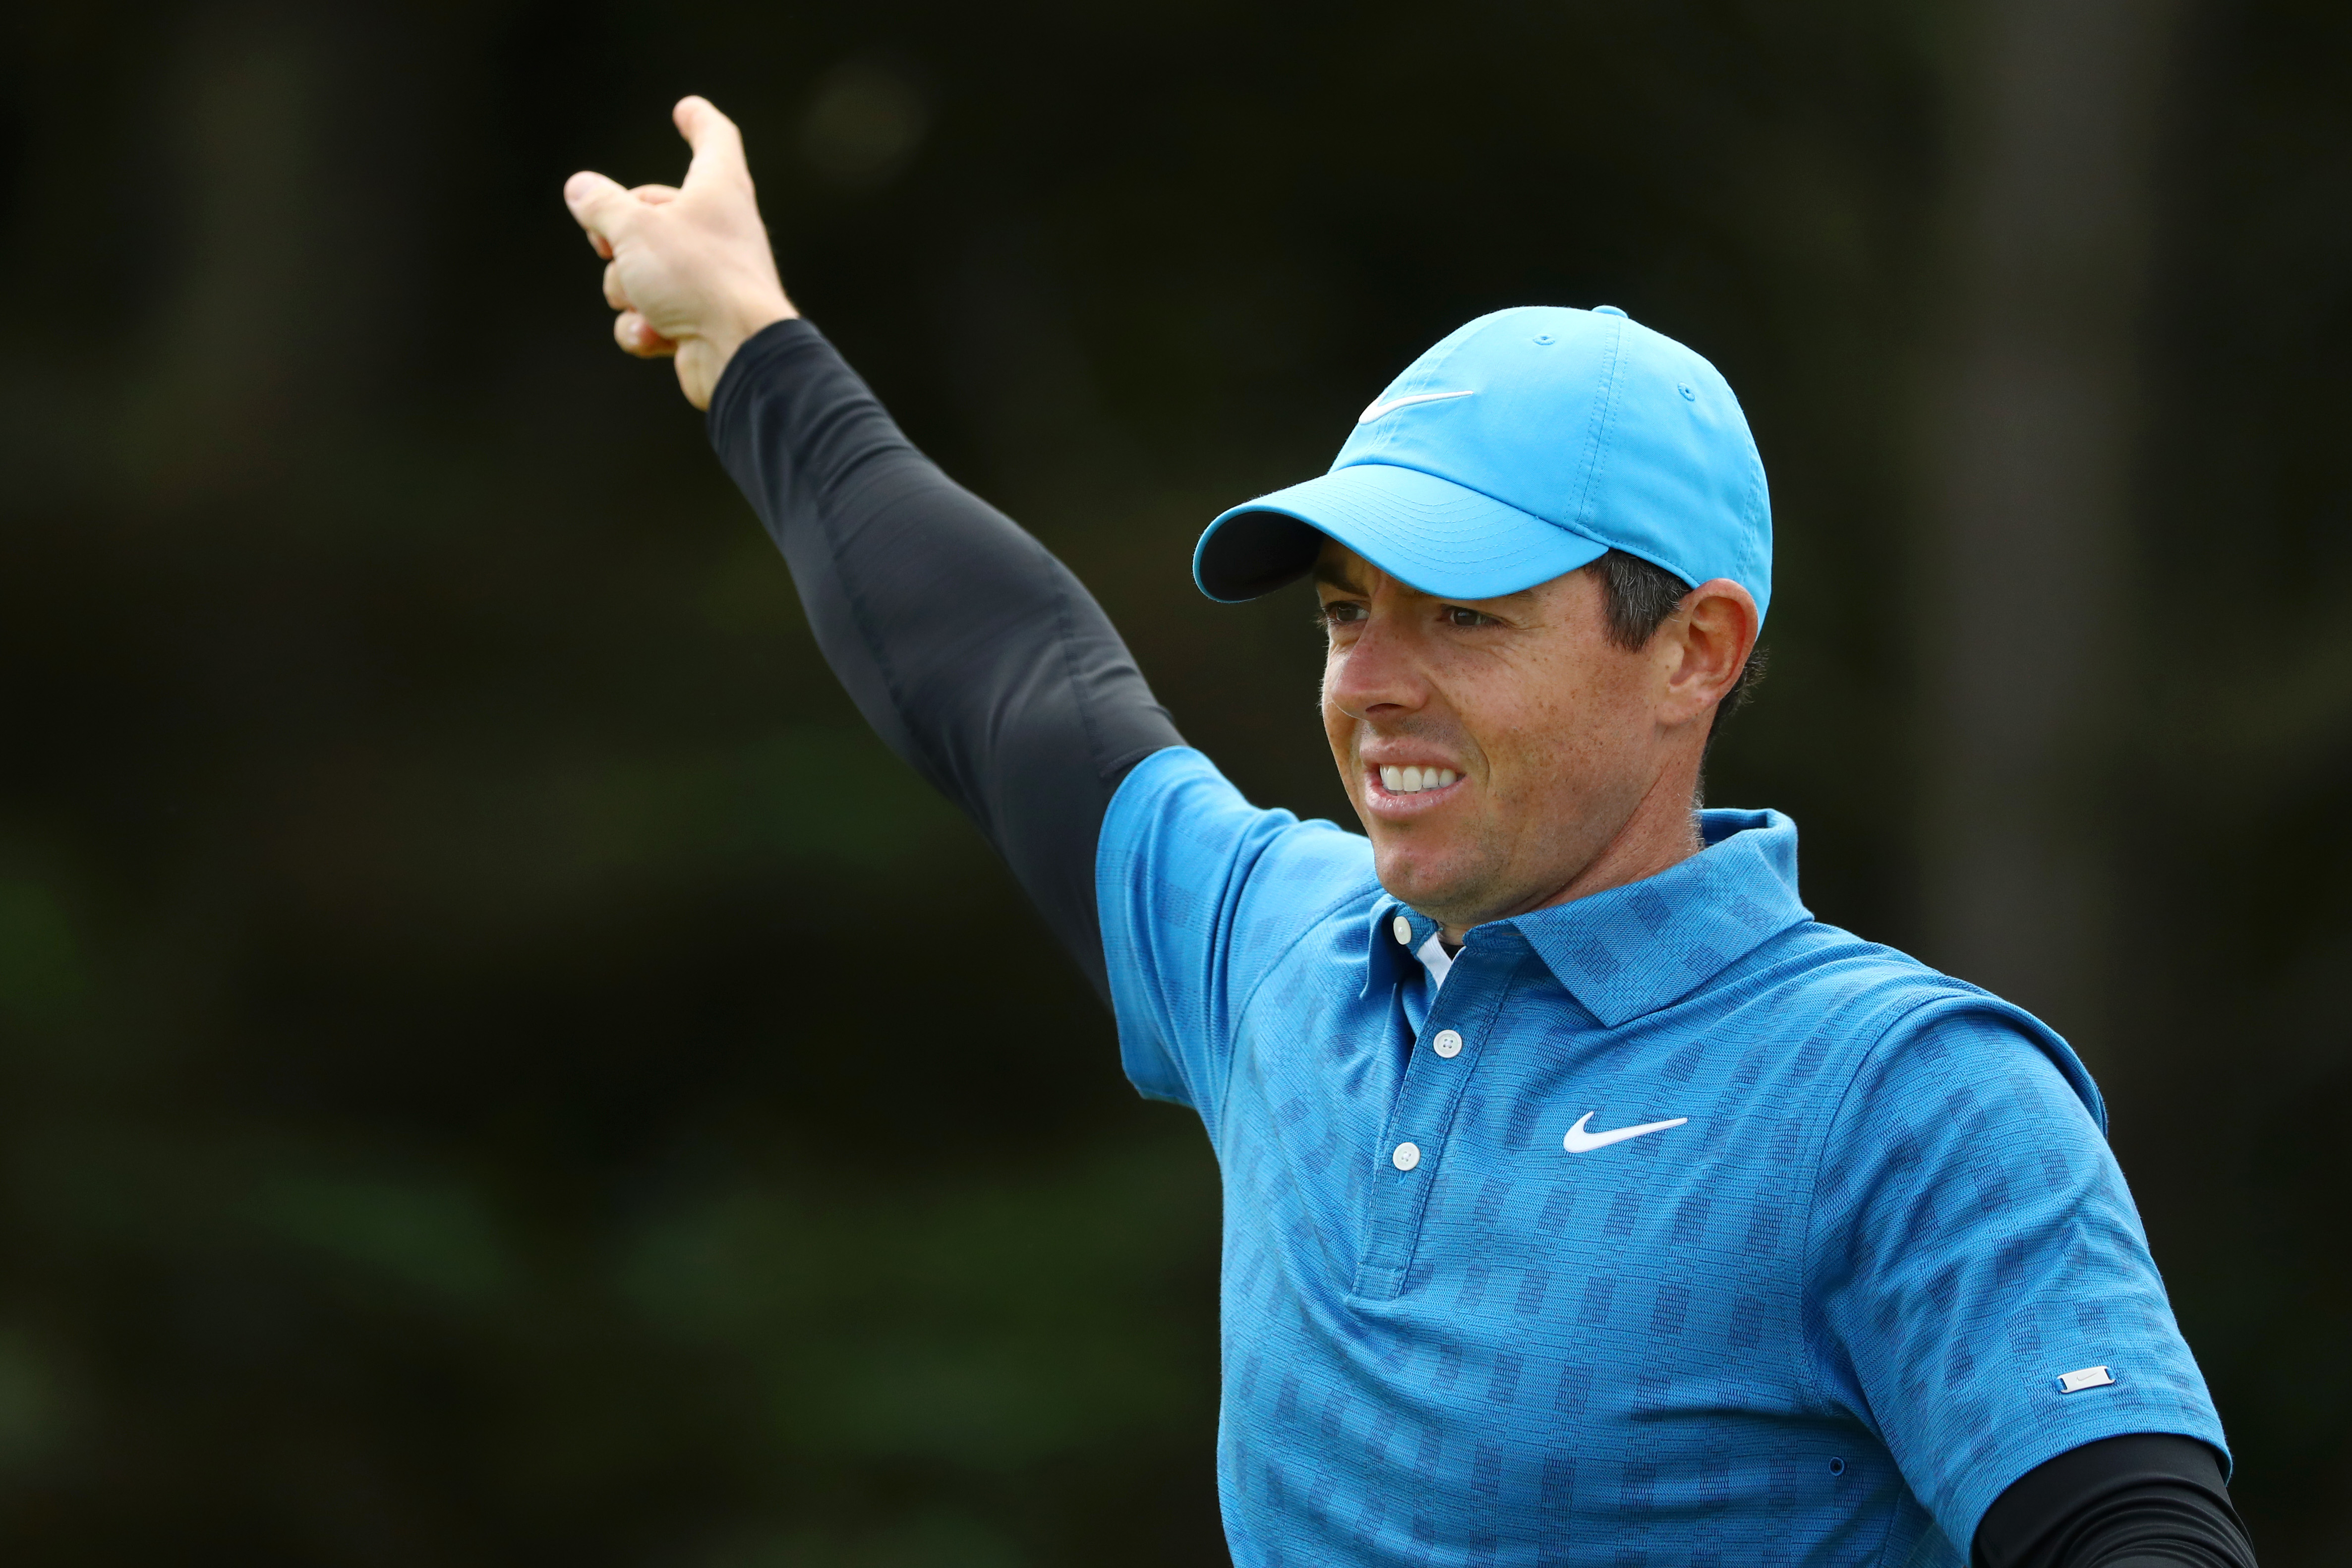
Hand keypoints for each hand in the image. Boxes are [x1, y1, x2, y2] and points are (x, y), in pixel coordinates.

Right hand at [564, 96, 796, 409]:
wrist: (737, 354)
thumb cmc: (697, 277)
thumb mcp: (634, 229)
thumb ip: (602, 206)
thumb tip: (580, 189)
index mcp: (718, 189)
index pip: (714, 140)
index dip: (698, 121)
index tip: (686, 110)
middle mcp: (719, 230)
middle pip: (653, 212)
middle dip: (618, 232)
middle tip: (608, 245)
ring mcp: (709, 278)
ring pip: (641, 270)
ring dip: (627, 289)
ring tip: (646, 300)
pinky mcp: (698, 323)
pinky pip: (649, 316)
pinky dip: (642, 327)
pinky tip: (654, 335)